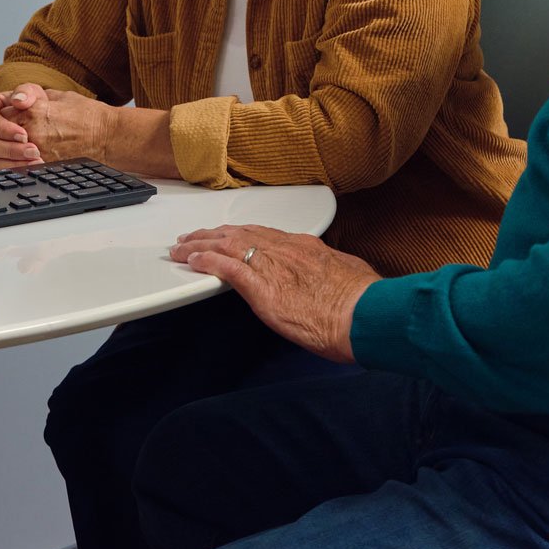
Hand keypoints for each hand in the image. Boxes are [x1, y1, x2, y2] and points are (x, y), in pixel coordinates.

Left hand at [0, 85, 118, 164]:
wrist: (106, 136)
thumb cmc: (88, 115)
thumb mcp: (59, 95)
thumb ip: (34, 96)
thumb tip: (19, 100)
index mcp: (33, 109)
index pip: (1, 113)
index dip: (3, 115)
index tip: (10, 116)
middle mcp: (31, 129)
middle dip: (2, 133)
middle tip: (11, 133)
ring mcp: (36, 149)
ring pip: (6, 151)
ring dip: (8, 149)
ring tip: (16, 147)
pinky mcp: (43, 164)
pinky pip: (20, 165)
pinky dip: (18, 162)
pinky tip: (24, 159)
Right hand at [0, 86, 45, 168]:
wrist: (30, 116)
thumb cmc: (27, 103)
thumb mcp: (30, 92)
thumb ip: (26, 92)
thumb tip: (19, 100)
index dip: (3, 130)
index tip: (24, 135)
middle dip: (11, 150)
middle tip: (33, 151)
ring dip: (13, 163)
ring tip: (34, 162)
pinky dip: (12, 170)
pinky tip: (28, 167)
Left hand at [168, 225, 376, 363]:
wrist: (365, 314)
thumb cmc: (363, 303)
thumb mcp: (349, 275)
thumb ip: (331, 273)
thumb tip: (332, 278)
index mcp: (306, 247)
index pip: (265, 234)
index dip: (242, 234)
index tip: (229, 236)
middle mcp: (285, 250)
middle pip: (240, 233)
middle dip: (214, 234)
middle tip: (195, 236)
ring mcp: (272, 265)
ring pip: (227, 244)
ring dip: (201, 244)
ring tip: (183, 246)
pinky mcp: (262, 287)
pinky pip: (226, 267)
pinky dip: (206, 261)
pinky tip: (192, 261)